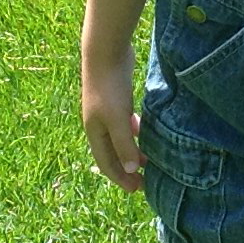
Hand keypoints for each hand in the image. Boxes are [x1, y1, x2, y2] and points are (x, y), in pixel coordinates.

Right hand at [83, 51, 144, 191]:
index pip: (106, 163)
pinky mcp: (116, 98)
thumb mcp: (118, 119)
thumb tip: (130, 170)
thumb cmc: (109, 87)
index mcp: (95, 132)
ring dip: (132, 151)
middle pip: (112, 153)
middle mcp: (98, 124)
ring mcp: (106, 111)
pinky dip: (134, 131)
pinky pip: (124, 123)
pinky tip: (144, 130)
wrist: (105, 52)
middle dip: (126, 169)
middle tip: (143, 180)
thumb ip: (124, 145)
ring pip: (119, 138)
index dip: (120, 178)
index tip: (136, 190)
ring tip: (148, 159)